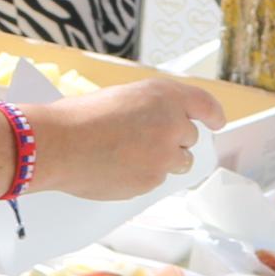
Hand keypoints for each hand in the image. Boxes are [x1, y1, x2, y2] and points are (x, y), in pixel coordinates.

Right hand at [30, 77, 219, 198]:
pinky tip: (116, 168)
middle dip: (173, 141)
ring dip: (161, 161)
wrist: (58, 144)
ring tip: (126, 155)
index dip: (213, 114)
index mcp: (163, 95)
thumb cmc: (78, 118)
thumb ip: (150, 108)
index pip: (204, 104)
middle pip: (189, 138)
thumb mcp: (121, 96)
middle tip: (143, 141)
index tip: (216, 122)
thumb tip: (161, 125)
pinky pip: (156, 180)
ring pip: (177, 163)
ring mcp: (164, 155)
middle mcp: (171, 123)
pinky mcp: (152, 180)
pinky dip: (142, 176)